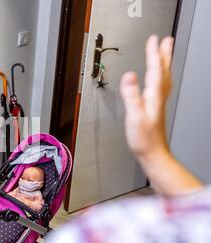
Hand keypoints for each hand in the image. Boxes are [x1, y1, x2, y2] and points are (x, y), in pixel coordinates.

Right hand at [120, 35, 202, 195]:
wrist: (152, 153)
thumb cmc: (144, 138)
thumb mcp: (134, 115)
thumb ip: (131, 95)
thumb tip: (129, 76)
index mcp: (153, 96)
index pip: (155, 70)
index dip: (153, 53)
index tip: (153, 39)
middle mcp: (158, 97)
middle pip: (163, 71)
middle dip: (163, 54)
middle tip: (165, 40)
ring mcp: (158, 102)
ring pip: (164, 77)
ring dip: (164, 63)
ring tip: (163, 54)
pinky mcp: (156, 108)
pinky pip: (161, 86)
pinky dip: (160, 77)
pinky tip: (157, 79)